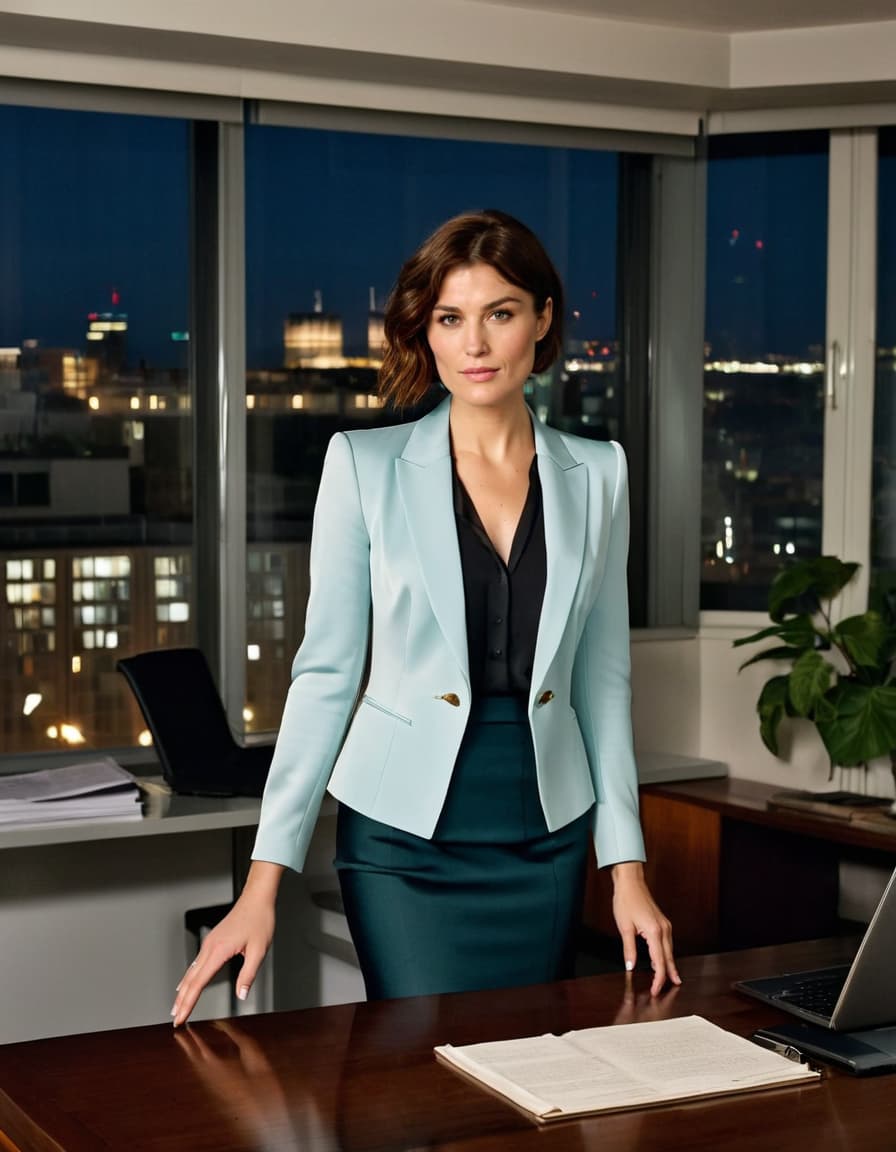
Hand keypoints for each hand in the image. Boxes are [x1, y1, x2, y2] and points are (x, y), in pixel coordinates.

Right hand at [171, 862, 282, 1026]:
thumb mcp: (259, 950)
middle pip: (190, 979)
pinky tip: (186, 984)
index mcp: (219, 951)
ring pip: (191, 971)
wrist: (256, 899)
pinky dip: (189, 978)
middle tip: (175, 1019)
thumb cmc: (259, 921)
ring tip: (177, 1007)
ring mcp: (209, 943)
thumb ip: (249, 975)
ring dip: (183, 990)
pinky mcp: (212, 941)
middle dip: (181, 1001)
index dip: (189, 1003)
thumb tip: (242, 995)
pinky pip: (196, 963)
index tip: (181, 1018)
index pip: (199, 983)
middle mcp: (209, 947)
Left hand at [610, 861, 680, 996]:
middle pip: (669, 959)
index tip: (655, 991)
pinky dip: (665, 955)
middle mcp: (664, 929)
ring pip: (669, 951)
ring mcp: (665, 926)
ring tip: (667, 981)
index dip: (658, 979)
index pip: (660, 963)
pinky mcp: (662, 923)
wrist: (630, 882)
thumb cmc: (626, 901)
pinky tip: (661, 961)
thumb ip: (629, 950)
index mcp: (655, 932)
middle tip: (665, 991)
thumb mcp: (624, 928)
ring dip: (668, 966)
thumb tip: (630, 967)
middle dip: (667, 976)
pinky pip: (666, 944)